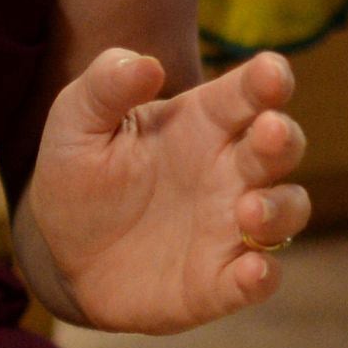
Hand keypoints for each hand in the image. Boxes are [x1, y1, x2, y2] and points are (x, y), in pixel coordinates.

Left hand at [26, 48, 309, 332]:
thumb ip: (106, 84)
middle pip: (281, 146)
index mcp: (203, 123)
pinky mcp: (219, 282)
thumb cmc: (80, 177)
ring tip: (250, 209)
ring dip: (280, 208)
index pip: (248, 93)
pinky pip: (258, 279)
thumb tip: (146, 64)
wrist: (61, 256)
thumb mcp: (75, 122)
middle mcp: (230, 170)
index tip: (272, 73)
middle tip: (269, 131)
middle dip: (284, 138)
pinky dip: (263, 276)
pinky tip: (252, 272)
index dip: (268, 79)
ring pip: (287, 211)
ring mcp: (230, 227)